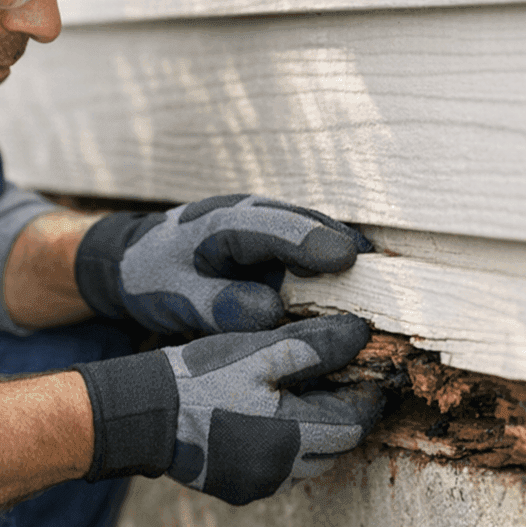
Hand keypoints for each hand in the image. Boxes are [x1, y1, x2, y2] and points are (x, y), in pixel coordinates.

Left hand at [74, 194, 372, 333]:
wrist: (139, 259)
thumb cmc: (154, 278)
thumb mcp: (173, 295)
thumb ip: (215, 304)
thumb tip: (268, 312)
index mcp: (219, 224)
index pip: (271, 227)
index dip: (312, 241)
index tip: (348, 258)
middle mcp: (250, 214)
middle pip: (305, 222)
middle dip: (344, 242)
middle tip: (386, 269)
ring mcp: (266, 223)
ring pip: (314, 230)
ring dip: (347, 251)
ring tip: (386, 275)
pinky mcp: (276, 239)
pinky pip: (311, 245)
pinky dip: (336, 260)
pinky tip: (363, 282)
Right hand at [74, 314, 383, 504]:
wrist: (141, 413)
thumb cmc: (198, 378)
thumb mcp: (258, 351)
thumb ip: (314, 346)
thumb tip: (360, 334)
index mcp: (293, 436)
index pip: (355, 423)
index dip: (366, 395)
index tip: (366, 368)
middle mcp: (281, 471)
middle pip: (336, 446)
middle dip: (343, 413)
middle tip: (336, 377)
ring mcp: (257, 485)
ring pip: (308, 461)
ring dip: (314, 431)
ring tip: (300, 394)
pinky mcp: (236, 489)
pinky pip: (278, 470)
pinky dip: (284, 445)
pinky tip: (267, 415)